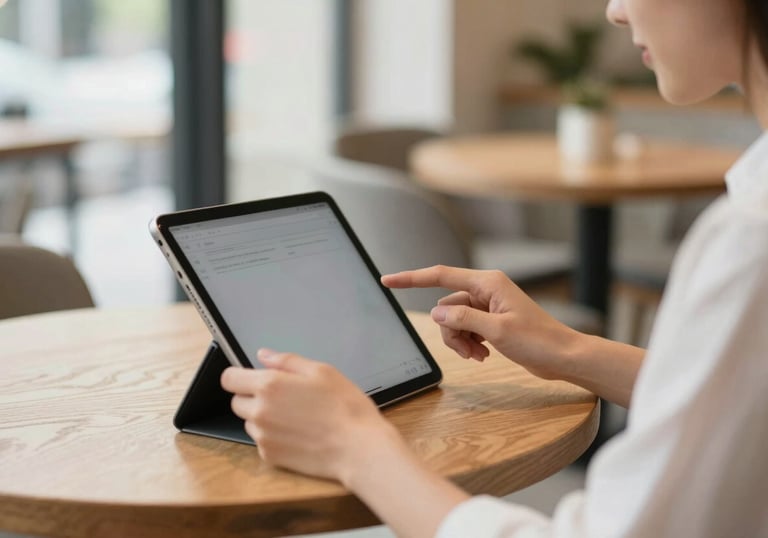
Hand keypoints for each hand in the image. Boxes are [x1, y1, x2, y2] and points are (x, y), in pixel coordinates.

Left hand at [220, 349, 403, 484]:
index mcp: (269, 385)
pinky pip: (262, 441)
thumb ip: (287, 361)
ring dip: (263, 417)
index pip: (229, 378)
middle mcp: (259, 412)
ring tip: (295, 416)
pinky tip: (298, 433)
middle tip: (283, 396)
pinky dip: (274, 436)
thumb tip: (263, 355)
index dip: (239, 376)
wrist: (358, 448)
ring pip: (250, 422)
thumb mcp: (321, 371)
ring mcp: (263, 437)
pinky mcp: (270, 457)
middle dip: (253, 397)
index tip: (251, 377)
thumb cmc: (345, 407)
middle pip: (237, 401)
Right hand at [382, 265, 580, 379]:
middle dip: (451, 332)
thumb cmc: (539, 340)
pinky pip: (466, 329)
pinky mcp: (491, 320)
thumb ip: (464, 319)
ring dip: (460, 341)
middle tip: (469, 351)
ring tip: (479, 355)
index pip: (440, 275)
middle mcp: (486, 290)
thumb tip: (437, 313)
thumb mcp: (497, 330)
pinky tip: (484, 354)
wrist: (563, 356)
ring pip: (455, 321)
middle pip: (447, 307)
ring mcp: (488, 306)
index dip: (411, 279)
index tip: (387, 280)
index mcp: (488, 283)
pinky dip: (469, 343)